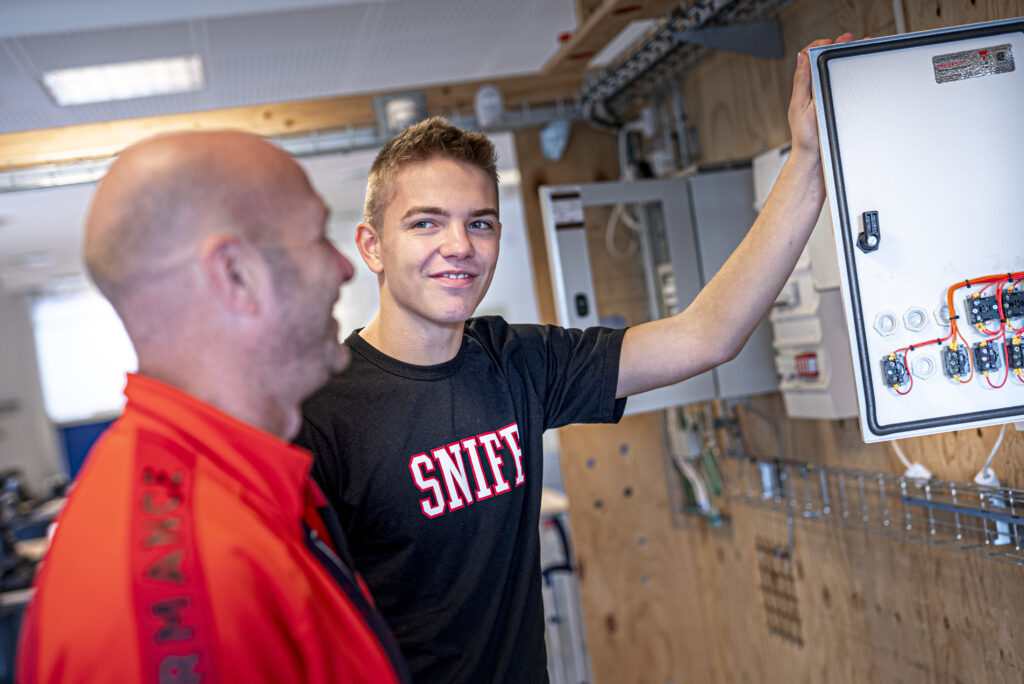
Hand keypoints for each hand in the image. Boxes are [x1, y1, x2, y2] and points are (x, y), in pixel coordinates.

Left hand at [789, 33, 854, 156]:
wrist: (817, 157)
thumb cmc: (806, 136)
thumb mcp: (800, 106)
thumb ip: (801, 81)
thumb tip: (800, 57)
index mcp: (804, 87)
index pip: (808, 59)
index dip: (819, 46)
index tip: (830, 41)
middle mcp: (814, 90)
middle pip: (825, 62)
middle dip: (837, 47)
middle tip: (849, 39)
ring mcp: (826, 97)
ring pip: (836, 72)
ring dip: (847, 58)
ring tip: (858, 47)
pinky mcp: (836, 105)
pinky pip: (845, 85)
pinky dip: (854, 74)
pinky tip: (861, 68)